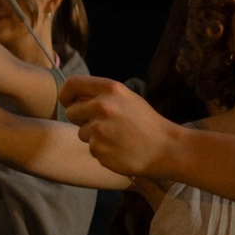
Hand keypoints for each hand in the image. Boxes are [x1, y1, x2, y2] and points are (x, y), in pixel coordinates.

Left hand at [61, 75, 183, 178]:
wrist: (167, 149)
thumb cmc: (146, 123)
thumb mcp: (127, 99)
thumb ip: (101, 95)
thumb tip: (73, 98)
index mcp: (111, 89)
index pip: (72, 83)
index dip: (66, 95)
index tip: (70, 103)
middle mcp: (103, 106)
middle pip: (71, 112)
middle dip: (81, 119)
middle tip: (104, 125)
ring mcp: (99, 128)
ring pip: (81, 133)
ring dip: (94, 137)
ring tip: (118, 137)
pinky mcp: (98, 148)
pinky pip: (91, 148)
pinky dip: (102, 150)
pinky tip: (120, 149)